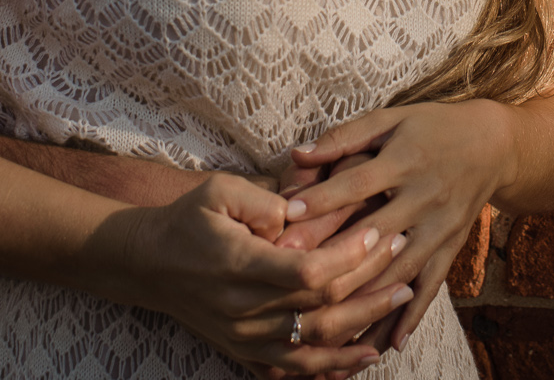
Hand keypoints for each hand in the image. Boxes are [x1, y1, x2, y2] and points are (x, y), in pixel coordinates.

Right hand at [106, 171, 409, 375]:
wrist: (148, 264)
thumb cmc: (188, 219)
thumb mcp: (218, 192)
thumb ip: (264, 200)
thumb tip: (302, 216)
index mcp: (240, 265)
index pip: (307, 270)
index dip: (349, 256)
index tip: (378, 233)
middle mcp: (244, 309)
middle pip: (321, 305)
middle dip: (370, 280)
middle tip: (405, 253)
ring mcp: (245, 336)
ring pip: (315, 342)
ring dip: (363, 324)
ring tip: (400, 299)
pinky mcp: (244, 351)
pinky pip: (294, 369)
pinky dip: (332, 367)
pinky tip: (364, 357)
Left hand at [279, 102, 512, 353]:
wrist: (494, 144)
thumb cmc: (432, 127)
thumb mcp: (392, 120)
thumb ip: (345, 137)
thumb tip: (298, 154)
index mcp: (405, 161)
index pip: (357, 184)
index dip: (322, 199)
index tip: (286, 216)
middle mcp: (424, 197)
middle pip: (375, 234)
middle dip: (334, 259)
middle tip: (294, 280)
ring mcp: (440, 227)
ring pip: (399, 270)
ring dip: (367, 302)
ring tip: (334, 330)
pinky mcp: (451, 247)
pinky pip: (431, 285)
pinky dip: (411, 314)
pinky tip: (389, 343)